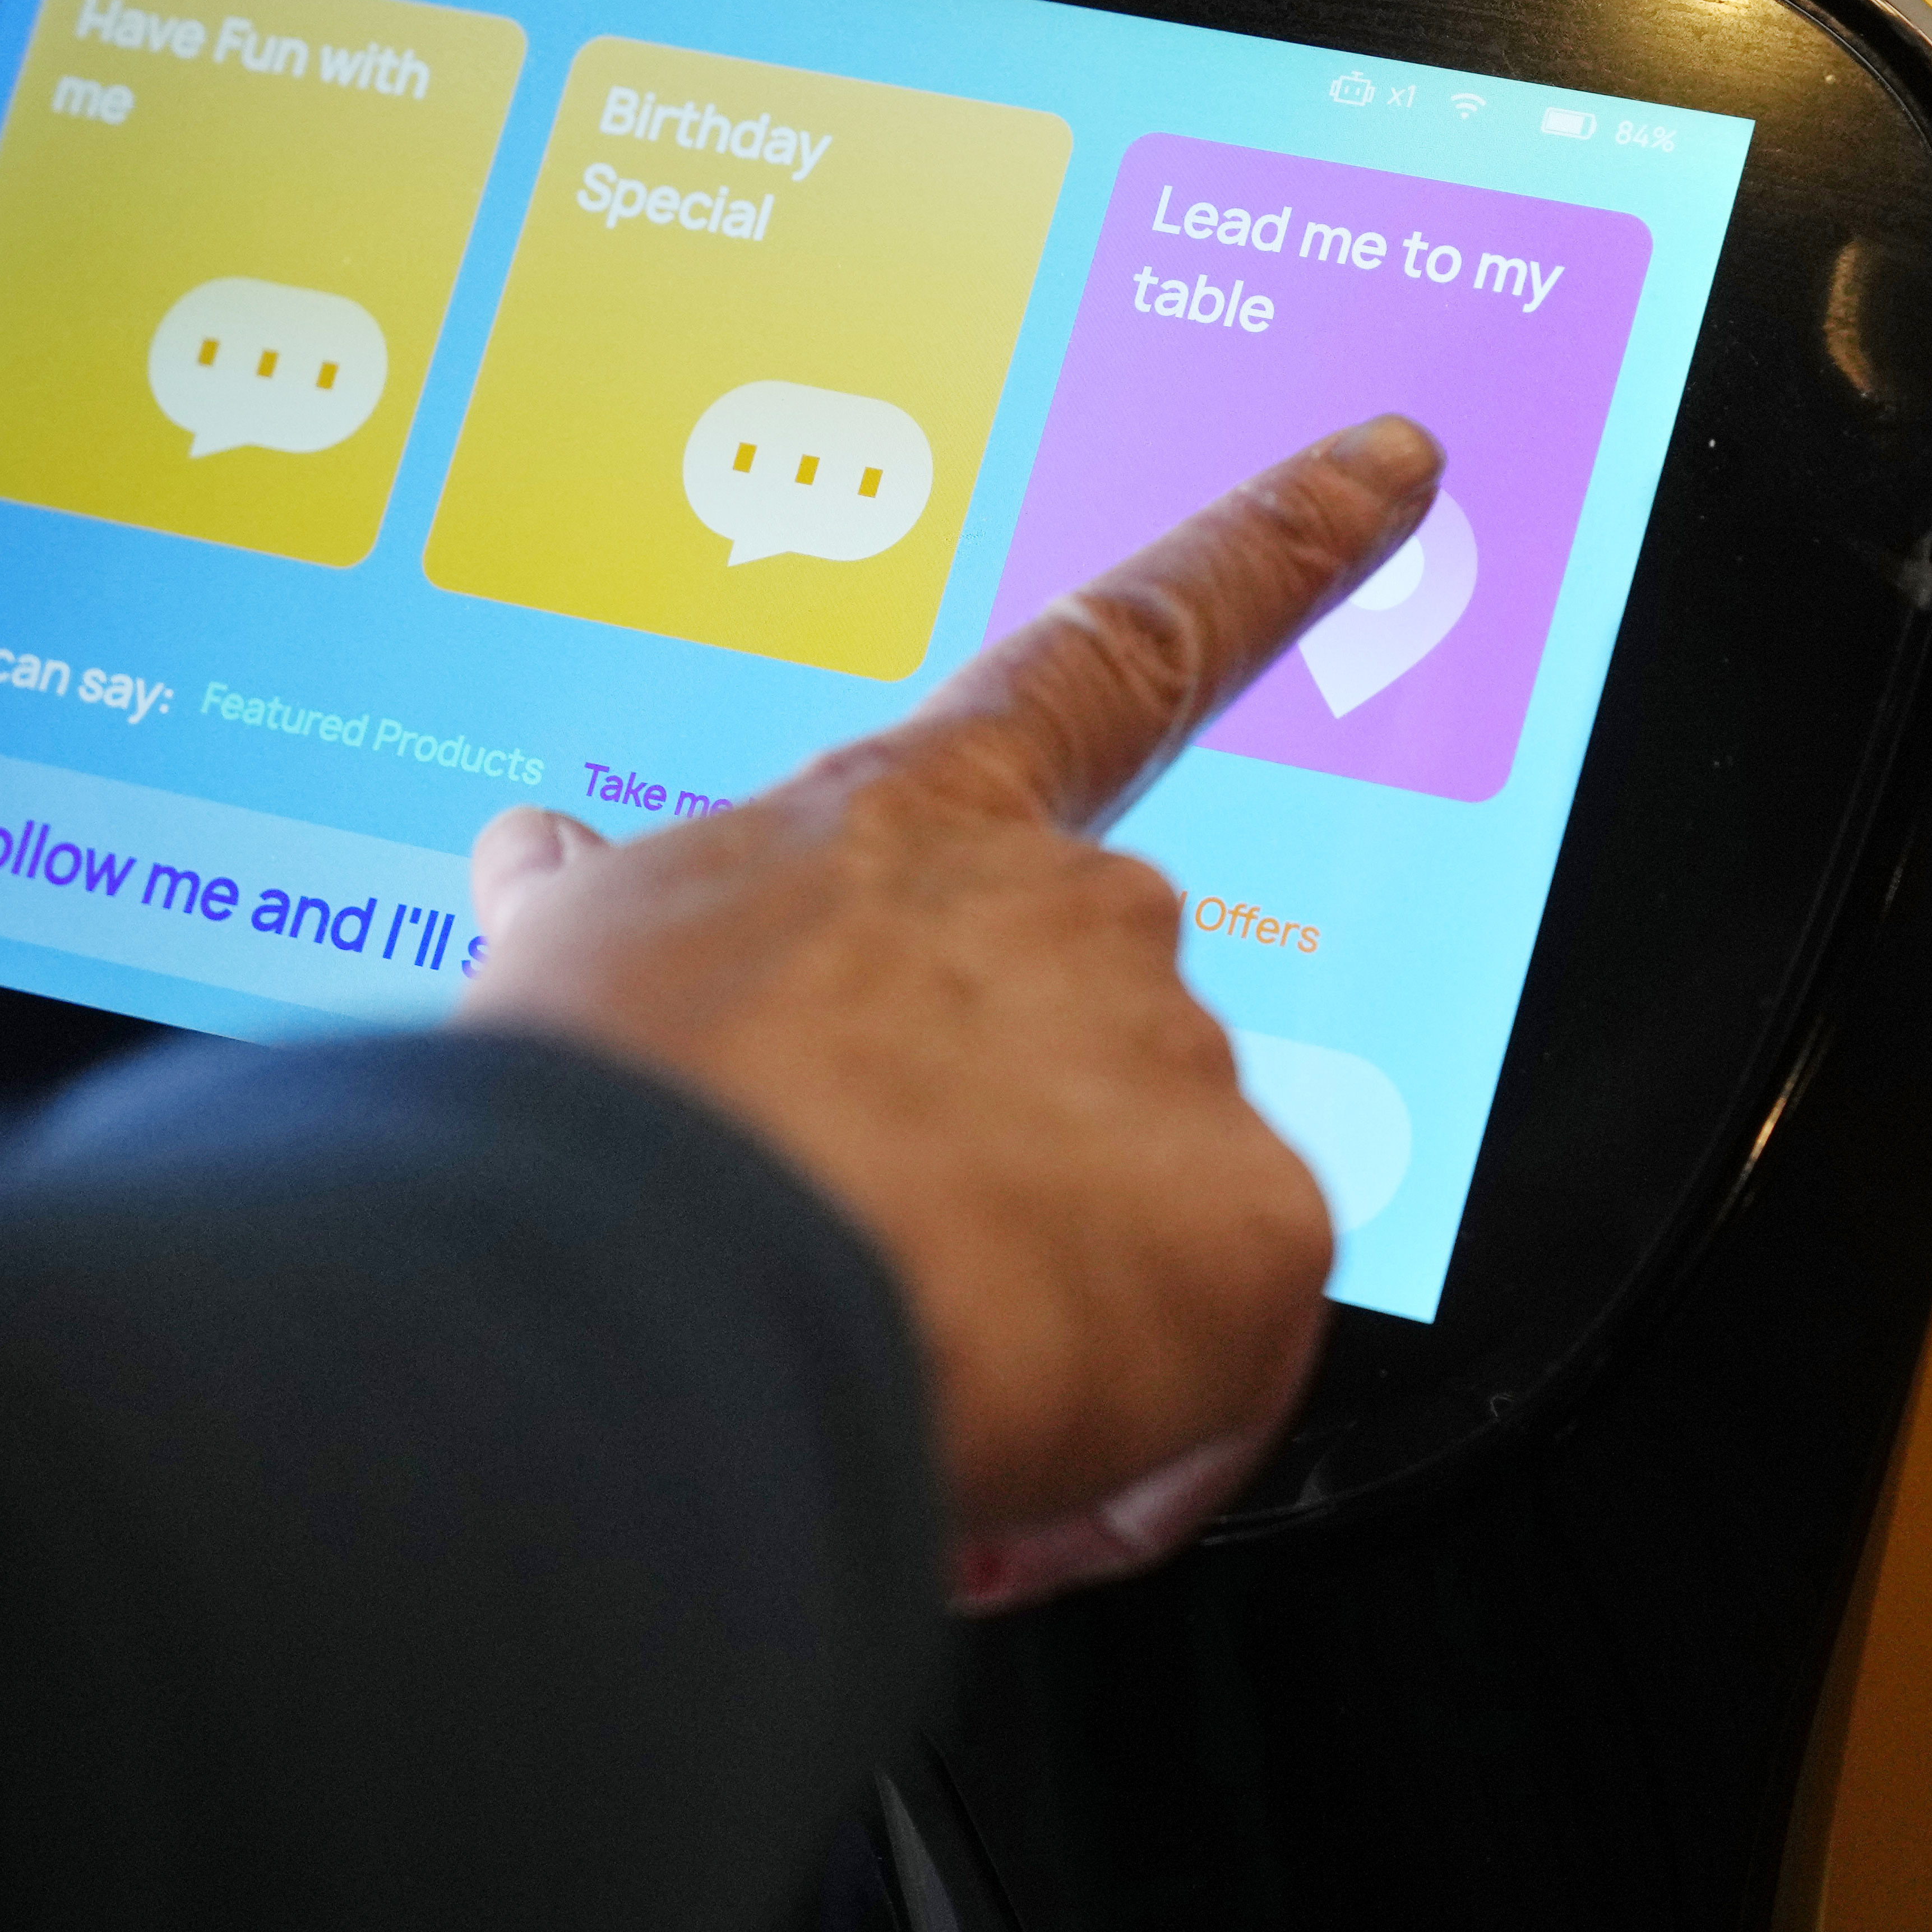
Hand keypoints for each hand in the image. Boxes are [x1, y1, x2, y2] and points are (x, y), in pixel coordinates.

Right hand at [462, 416, 1441, 1612]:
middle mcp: (1083, 910)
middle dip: (1003, 1202)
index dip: (1273, 542)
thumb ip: (594, 914)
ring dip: (1029, 1339)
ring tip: (865, 1371)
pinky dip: (1094, 1470)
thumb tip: (537, 855)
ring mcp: (1182, 1061)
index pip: (1120, 649)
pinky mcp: (1257, 1237)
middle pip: (1099, 1071)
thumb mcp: (565, 972)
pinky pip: (1194, 1404)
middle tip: (855, 1283)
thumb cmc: (591, 1132)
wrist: (645, 1286)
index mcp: (916, 826)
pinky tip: (963, 1463)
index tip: (1394, 461)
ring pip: (1131, 1256)